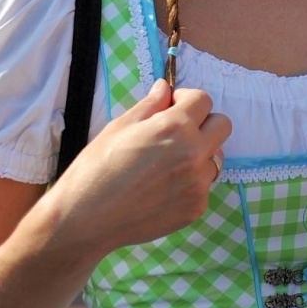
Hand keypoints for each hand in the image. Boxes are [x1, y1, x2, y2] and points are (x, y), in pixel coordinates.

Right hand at [42, 79, 231, 258]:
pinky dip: (190, 183)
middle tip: (175, 132)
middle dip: (202, 123)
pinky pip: (204, 185)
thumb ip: (150, 105)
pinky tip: (161, 189)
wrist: (84, 220)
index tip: (170, 108)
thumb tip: (165, 87)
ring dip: (198, 154)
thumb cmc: (96, 169)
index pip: (203, 100)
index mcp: (176, 127)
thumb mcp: (119, 127)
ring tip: (166, 165)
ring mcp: (198, 184)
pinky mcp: (196, 208)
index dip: (186, 100)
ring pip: (215, 157)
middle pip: (222, 125)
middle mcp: (194, 154)